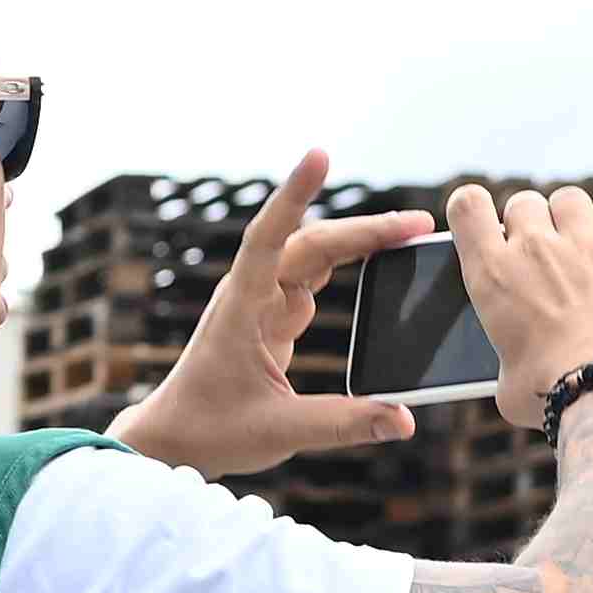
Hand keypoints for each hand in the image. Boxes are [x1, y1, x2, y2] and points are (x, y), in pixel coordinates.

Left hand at [110, 151, 432, 476]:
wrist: (174, 438)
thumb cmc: (212, 430)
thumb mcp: (280, 431)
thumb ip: (344, 423)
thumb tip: (404, 419)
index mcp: (241, 309)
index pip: (268, 237)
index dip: (294, 195)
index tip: (320, 154)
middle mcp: (251, 294)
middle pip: (310, 243)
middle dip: (364, 229)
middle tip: (418, 223)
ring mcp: (262, 302)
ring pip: (316, 256)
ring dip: (360, 241)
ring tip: (410, 234)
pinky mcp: (273, 317)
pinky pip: (315, 279)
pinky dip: (349, 265)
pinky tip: (381, 259)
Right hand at [441, 170, 592, 429]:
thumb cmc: (552, 395)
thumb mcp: (506, 384)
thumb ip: (505, 360)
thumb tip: (511, 375)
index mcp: (491, 275)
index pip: (467, 206)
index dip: (473, 208)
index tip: (484, 221)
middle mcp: (534, 248)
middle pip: (523, 203)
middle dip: (530, 222)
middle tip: (542, 253)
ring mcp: (584, 243)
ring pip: (569, 198)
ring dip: (570, 212)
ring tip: (580, 235)